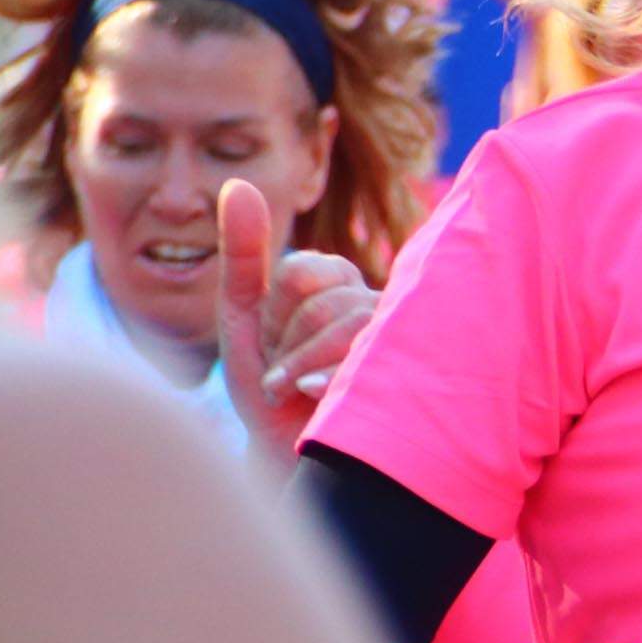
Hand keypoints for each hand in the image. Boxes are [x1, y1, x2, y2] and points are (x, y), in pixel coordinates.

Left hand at [215, 181, 365, 462]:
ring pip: (346, 326)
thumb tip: (237, 182)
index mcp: (337, 283)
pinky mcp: (404, 378)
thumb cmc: (268, 390)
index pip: (303, 270)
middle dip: (286, 347)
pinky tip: (313, 397)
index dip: (274, 312)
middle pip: (323, 302)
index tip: (270, 345)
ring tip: (293, 393)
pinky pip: (365, 359)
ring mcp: (393, 342)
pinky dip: (324, 379)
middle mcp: (372, 305)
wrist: (286, 460)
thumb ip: (243, 253)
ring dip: (299, 367)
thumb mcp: (243, 318)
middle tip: (281, 378)